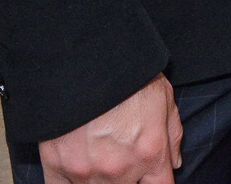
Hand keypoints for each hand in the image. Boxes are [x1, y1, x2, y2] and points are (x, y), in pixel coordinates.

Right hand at [39, 75, 181, 183]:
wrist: (86, 59)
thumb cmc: (128, 74)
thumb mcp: (164, 97)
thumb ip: (172, 135)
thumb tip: (174, 163)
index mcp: (150, 153)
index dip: (156, 182)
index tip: (149, 176)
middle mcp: (119, 169)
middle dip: (128, 178)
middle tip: (120, 157)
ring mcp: (86, 171)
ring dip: (100, 179)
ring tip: (100, 157)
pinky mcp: (57, 164)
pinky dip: (70, 183)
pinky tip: (76, 170)